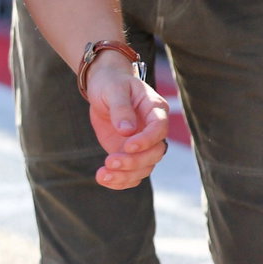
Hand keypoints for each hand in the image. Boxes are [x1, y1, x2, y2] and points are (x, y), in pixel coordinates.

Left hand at [84, 54, 169, 189]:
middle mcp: (153, 130)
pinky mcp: (130, 153)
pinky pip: (132, 172)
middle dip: (134, 161)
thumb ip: (121, 108)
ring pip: (144, 167)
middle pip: (155, 153)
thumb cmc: (111, 83)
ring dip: (125, 175)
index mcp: (155, 109)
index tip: (128, 146)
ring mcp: (143, 144)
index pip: (159, 129)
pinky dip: (120, 180)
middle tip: (110, 161)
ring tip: (103, 176)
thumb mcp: (114, 89)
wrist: (103, 86)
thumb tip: (127, 131)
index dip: (147, 140)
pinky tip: (104, 180)